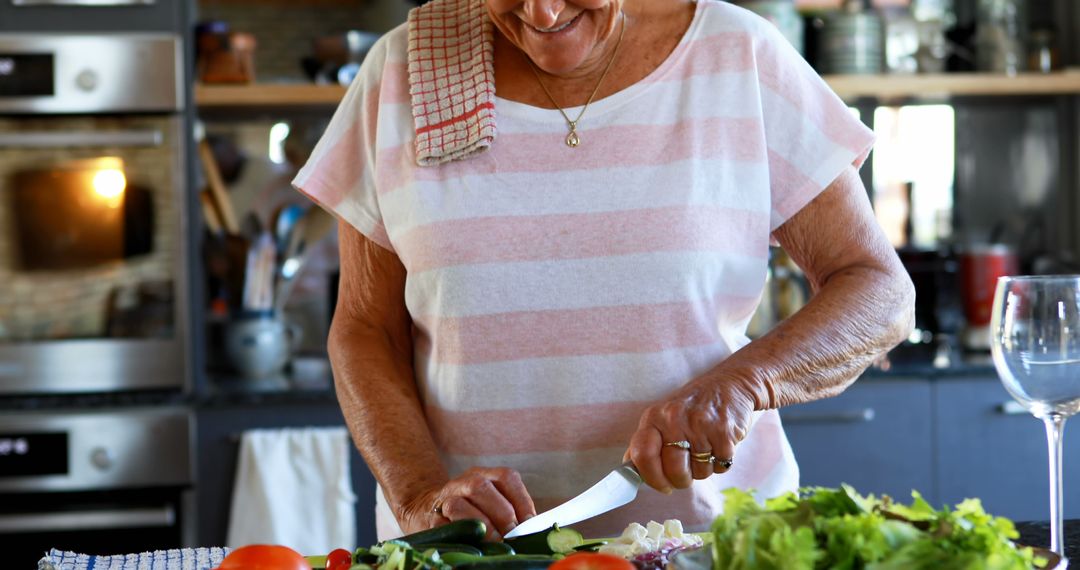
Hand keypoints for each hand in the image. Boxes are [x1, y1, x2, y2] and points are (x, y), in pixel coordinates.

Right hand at [397, 467, 536, 539]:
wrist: (426, 510)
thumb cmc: (472, 511)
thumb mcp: (493, 503)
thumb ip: (512, 513)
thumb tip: (534, 531)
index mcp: (486, 475)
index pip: (507, 478)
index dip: (521, 501)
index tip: (529, 524)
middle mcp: (465, 481)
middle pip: (481, 488)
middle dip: (501, 515)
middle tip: (511, 537)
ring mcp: (445, 498)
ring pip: (458, 505)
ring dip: (479, 526)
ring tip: (493, 543)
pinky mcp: (430, 519)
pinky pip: (441, 526)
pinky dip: (459, 537)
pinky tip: (472, 545)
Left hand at [625, 375, 763, 491]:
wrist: (731, 383)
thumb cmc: (694, 407)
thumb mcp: (665, 416)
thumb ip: (647, 443)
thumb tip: (630, 472)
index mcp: (654, 417)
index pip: (642, 455)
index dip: (652, 478)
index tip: (662, 486)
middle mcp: (674, 419)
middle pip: (674, 471)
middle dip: (682, 480)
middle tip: (688, 470)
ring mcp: (700, 425)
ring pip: (699, 472)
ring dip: (704, 469)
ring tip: (706, 447)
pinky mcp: (724, 432)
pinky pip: (720, 467)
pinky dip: (721, 462)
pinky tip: (720, 444)